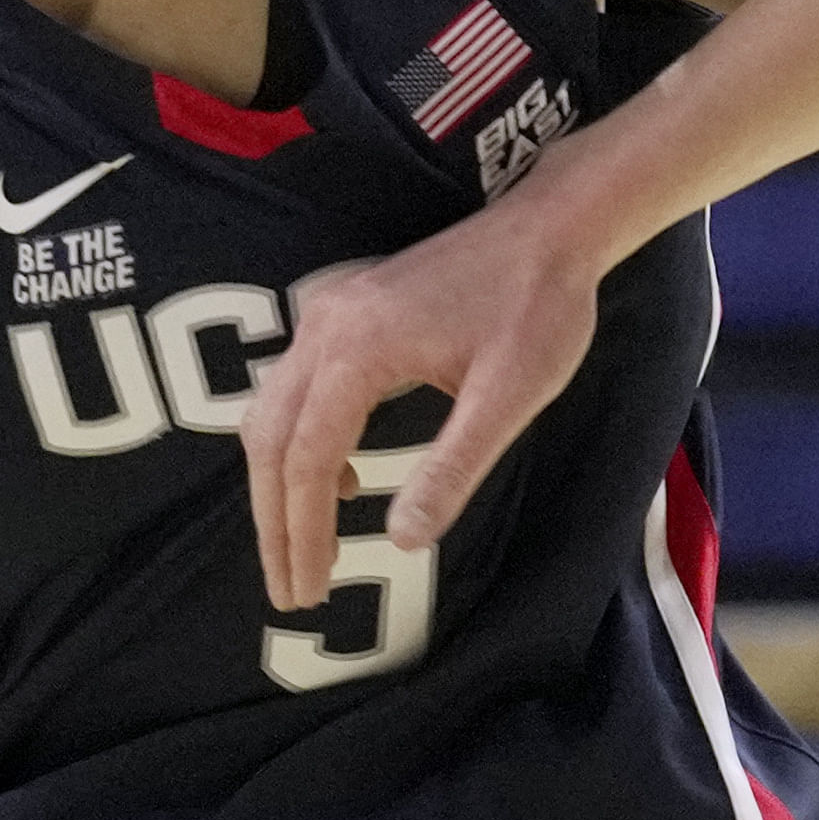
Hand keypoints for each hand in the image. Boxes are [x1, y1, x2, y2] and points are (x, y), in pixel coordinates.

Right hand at [238, 191, 604, 611]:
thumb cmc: (538, 308)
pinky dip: (297, 441)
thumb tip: (400, 539)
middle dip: (274, 521)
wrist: (550, 228)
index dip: (304, 532)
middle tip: (289, 590)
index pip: (308, 460)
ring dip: (279, 484)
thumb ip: (452, 468)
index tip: (308, 591)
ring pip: (271, 412)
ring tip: (303, 549)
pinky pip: (293, 385)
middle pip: (269, 439)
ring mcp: (327, 310)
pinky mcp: (342, 307)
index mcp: (358, 348)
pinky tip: (343, 477)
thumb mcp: (509, 397)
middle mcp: (324, 324)